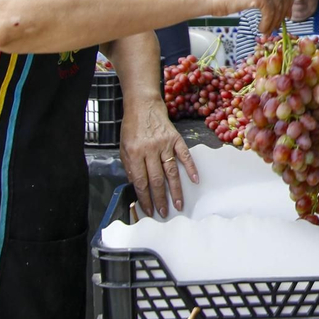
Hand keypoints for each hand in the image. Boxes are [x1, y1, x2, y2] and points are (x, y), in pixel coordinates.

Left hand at [119, 101, 198, 216]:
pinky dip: (191, 168)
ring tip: (178, 204)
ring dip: (176, 190)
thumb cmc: (131, 127)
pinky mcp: (176, 139)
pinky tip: (195, 180)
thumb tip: (137, 186)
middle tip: (164, 213)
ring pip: (171, 172)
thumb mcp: (123, 147)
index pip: (140, 181)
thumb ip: (130, 166)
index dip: (144, 198)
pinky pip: (185, 155)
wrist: (143, 105)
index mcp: (134, 153)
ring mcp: (165, 144)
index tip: (148, 209)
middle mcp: (150, 150)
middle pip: (156, 180)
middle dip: (160, 199)